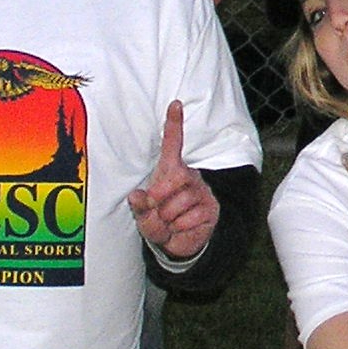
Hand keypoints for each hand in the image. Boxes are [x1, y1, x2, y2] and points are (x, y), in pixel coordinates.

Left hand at [127, 101, 219, 259]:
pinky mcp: (211, 207)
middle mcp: (188, 177)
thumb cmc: (160, 223)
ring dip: (169, 219)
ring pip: (180, 202)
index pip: (172, 145)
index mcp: (170, 172)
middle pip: (176, 177)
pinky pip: (190, 217)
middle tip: (157, 210)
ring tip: (170, 223)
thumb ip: (139, 208)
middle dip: (161, 197)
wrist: (178, 245)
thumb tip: (136, 196)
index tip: (175, 104)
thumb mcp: (144, 218)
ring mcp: (202, 191)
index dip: (174, 125)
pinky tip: (182, 228)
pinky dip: (180, 228)